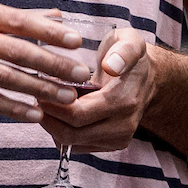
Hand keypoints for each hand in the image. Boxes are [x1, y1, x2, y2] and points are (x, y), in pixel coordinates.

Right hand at [0, 0, 90, 119]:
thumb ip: (16, 17)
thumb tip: (57, 17)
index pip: (20, 22)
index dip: (49, 32)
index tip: (77, 41)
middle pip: (19, 51)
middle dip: (54, 64)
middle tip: (81, 74)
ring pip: (7, 77)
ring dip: (40, 89)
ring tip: (67, 97)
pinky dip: (13, 108)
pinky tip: (34, 114)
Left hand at [40, 28, 158, 153]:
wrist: (149, 79)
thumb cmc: (132, 58)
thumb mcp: (131, 41)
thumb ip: (123, 50)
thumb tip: (111, 65)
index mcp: (124, 101)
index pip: (77, 115)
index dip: (52, 105)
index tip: (39, 88)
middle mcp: (122, 126)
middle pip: (70, 134)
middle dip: (48, 117)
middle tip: (38, 96)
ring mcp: (118, 140)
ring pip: (70, 143)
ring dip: (53, 125)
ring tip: (48, 102)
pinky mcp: (111, 146)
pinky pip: (76, 146)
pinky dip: (62, 131)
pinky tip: (60, 112)